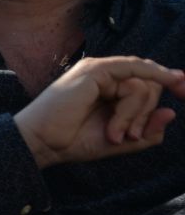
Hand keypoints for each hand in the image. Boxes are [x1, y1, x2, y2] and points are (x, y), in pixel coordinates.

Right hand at [13, 56, 184, 168]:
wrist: (43, 143)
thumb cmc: (73, 141)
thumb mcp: (120, 142)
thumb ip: (147, 132)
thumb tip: (171, 113)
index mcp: (108, 90)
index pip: (147, 84)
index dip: (169, 85)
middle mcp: (104, 76)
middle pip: (149, 85)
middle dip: (145, 113)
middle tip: (127, 137)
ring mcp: (99, 72)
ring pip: (143, 84)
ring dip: (134, 114)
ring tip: (114, 133)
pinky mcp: (95, 72)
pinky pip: (134, 71)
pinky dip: (152, 77)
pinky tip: (171, 80)